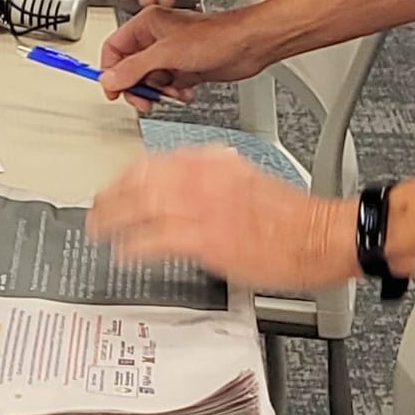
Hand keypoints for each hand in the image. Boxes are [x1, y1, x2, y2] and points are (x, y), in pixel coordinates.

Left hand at [88, 145, 358, 293]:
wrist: (319, 234)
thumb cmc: (292, 214)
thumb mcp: (247, 176)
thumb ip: (214, 173)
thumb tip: (189, 177)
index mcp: (212, 161)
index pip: (154, 161)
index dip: (127, 176)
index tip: (115, 186)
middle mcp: (202, 178)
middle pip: (138, 180)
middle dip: (110, 196)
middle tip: (95, 209)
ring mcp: (201, 208)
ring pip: (139, 206)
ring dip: (112, 219)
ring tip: (98, 230)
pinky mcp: (205, 239)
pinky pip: (154, 241)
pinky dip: (133, 247)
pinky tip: (124, 253)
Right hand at [98, 5, 270, 106]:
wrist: (247, 46)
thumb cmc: (215, 37)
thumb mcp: (166, 54)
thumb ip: (134, 68)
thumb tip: (110, 79)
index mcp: (146, 25)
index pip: (114, 48)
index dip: (110, 70)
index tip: (113, 90)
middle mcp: (156, 39)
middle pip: (130, 68)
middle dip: (137, 86)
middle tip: (144, 99)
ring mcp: (170, 55)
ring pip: (149, 80)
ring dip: (158, 92)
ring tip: (170, 93)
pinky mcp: (184, 69)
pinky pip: (167, 87)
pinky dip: (173, 94)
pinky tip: (184, 93)